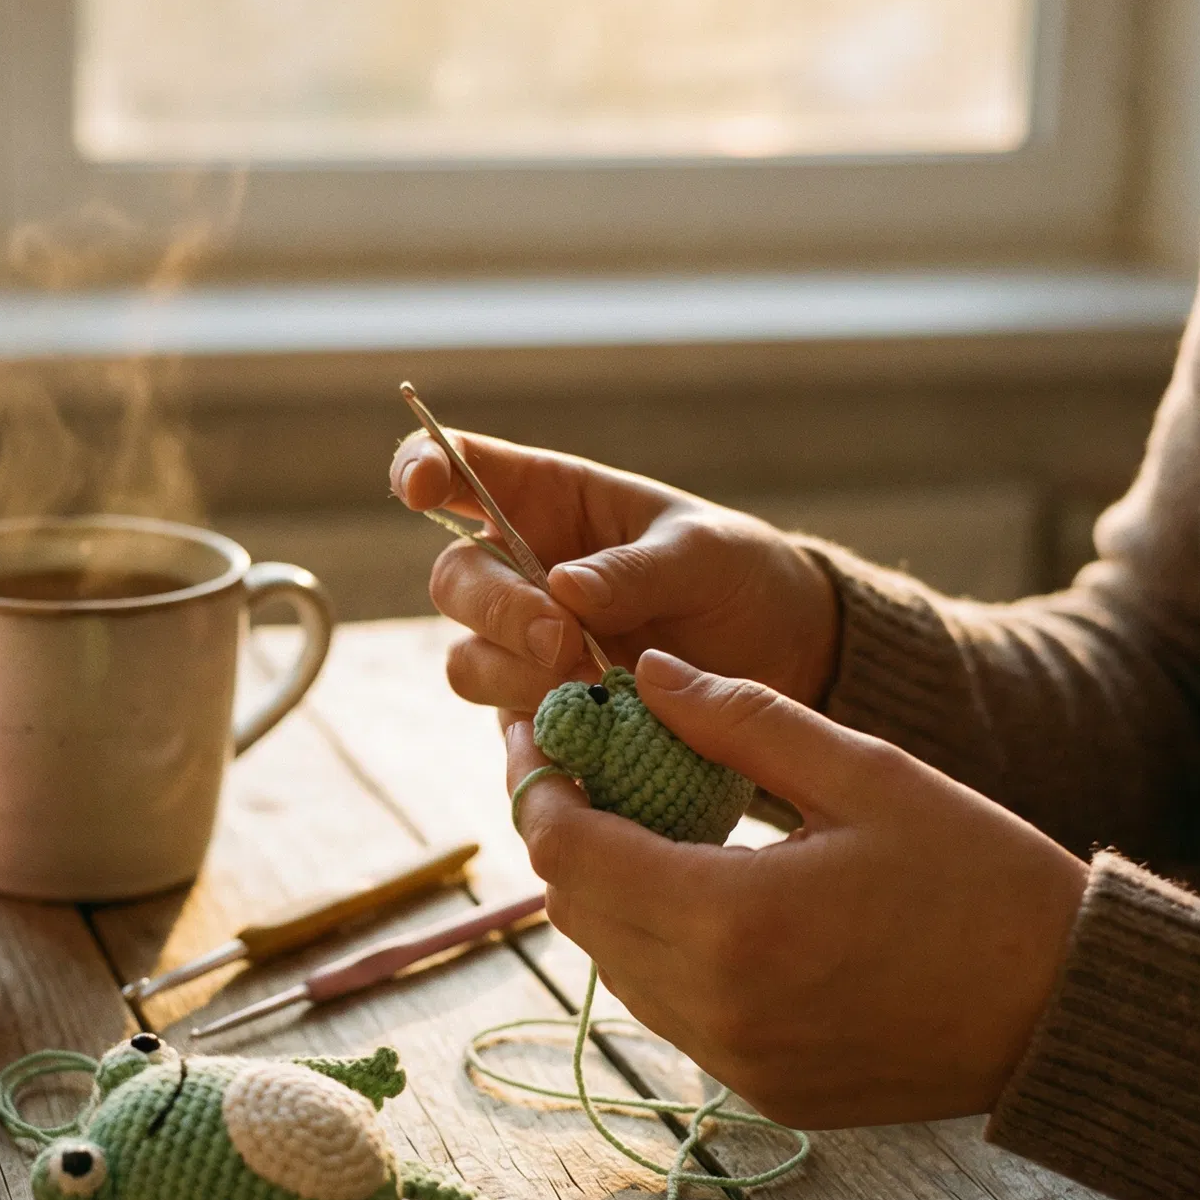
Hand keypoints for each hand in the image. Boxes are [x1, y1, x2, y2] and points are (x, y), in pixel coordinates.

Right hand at [391, 430, 839, 711]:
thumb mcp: (703, 554)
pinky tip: (594, 731)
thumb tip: (564, 590)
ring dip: (519, 676)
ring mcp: (521, 645)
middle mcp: (518, 569)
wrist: (777, 658)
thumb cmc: (733, 575)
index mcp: (546, 498)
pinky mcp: (538, 709)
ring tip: (599, 689)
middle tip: (564, 640)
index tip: (422, 487)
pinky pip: (509, 721)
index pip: (459, 468)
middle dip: (499, 610)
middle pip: (454, 580)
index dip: (422, 468)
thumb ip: (635, 569)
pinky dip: (543, 728)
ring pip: (468, 659)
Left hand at [509, 650, 1088, 1127]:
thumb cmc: (980, 876)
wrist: (1066, 1011)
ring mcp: (733, 1060)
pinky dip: (655, 946)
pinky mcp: (758, 1090)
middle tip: (583, 764)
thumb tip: (643, 672)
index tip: (539, 732)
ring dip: (605, 889)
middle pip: (573, 906)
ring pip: (610, 962)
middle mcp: (714, 1005)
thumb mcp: (865, 773)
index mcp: (732, 919)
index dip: (536, 782)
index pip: (567, 849)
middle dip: (563, 828)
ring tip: (640, 820)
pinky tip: (696, 892)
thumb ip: (740, 721)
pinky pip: (664, 1008)